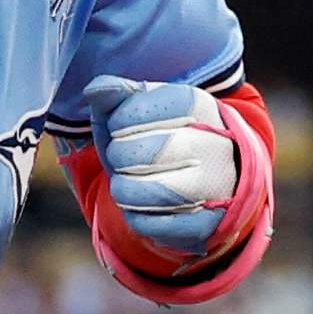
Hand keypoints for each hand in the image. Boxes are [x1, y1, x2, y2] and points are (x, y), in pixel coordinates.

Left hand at [75, 74, 243, 260]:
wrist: (209, 184)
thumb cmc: (162, 140)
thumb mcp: (140, 112)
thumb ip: (116, 96)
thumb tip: (97, 89)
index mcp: (198, 106)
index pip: (136, 111)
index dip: (117, 122)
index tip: (125, 127)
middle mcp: (216, 144)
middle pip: (138, 152)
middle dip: (119, 156)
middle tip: (127, 158)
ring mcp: (216, 187)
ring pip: (143, 192)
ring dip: (124, 189)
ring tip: (132, 182)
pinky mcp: (206, 223)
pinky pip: (149, 224)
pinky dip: (136, 217)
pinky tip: (147, 206)